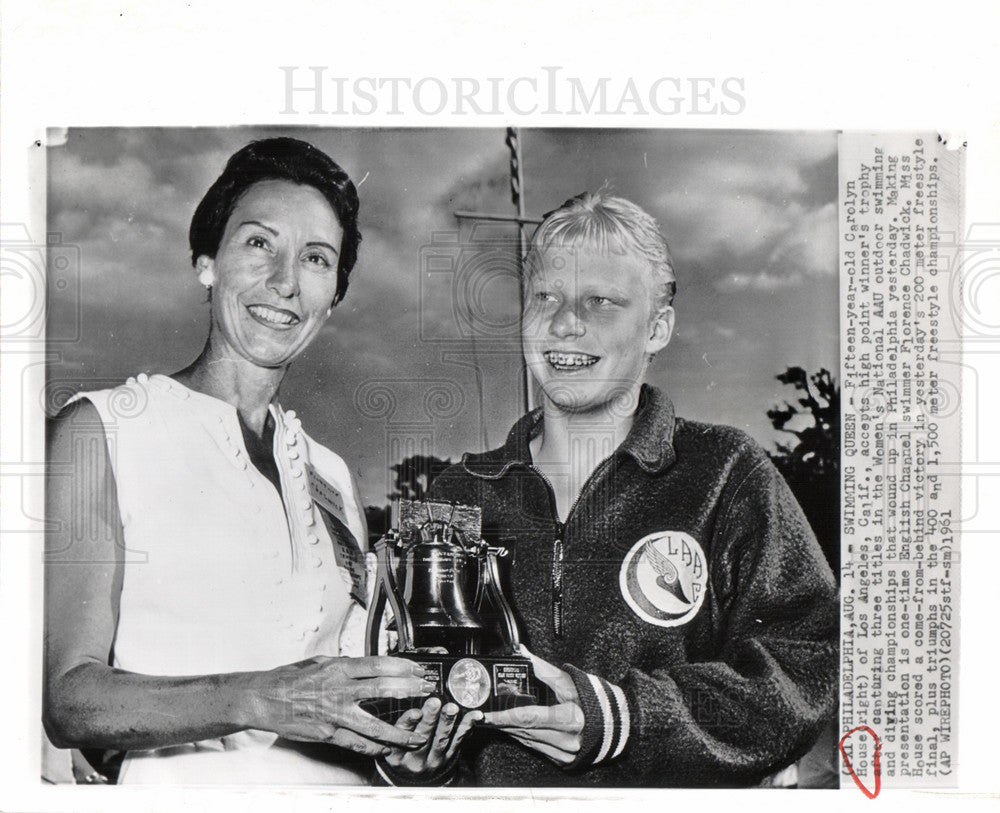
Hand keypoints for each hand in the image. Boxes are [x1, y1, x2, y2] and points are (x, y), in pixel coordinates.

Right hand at [247, 655, 436, 755]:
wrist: (264, 699)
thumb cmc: (291, 678)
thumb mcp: (320, 662)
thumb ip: (346, 665)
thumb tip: (368, 666)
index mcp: (339, 669)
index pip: (378, 665)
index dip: (402, 667)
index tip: (418, 669)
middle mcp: (339, 691)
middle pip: (383, 690)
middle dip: (410, 691)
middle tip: (428, 692)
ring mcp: (335, 715)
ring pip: (374, 726)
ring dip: (399, 731)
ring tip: (417, 735)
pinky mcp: (328, 734)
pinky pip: (356, 743)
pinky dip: (374, 748)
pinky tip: (387, 750)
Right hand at [384, 697, 481, 777]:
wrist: (418, 778)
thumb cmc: (404, 752)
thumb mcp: (394, 744)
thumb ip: (400, 726)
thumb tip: (407, 695)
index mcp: (396, 756)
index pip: (401, 737)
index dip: (408, 724)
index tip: (415, 713)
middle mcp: (414, 760)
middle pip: (422, 738)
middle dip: (430, 719)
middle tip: (435, 703)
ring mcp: (433, 761)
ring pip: (441, 740)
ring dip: (447, 722)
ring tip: (451, 708)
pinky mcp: (448, 759)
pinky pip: (458, 741)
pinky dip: (467, 726)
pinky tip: (474, 716)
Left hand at [483, 647, 582, 764]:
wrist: (610, 722)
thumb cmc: (589, 699)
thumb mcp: (567, 680)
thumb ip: (541, 667)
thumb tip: (521, 652)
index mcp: (570, 717)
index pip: (529, 717)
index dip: (505, 716)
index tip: (487, 714)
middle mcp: (568, 739)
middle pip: (525, 730)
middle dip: (502, 722)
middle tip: (482, 715)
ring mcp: (566, 752)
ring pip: (527, 740)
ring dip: (509, 730)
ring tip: (494, 719)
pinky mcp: (563, 760)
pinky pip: (535, 748)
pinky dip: (522, 737)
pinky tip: (512, 729)